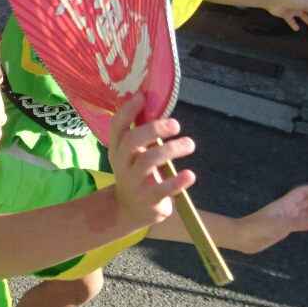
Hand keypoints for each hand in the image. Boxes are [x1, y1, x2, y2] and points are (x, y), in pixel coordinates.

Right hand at [107, 94, 195, 230]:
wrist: (130, 209)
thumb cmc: (138, 173)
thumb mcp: (134, 154)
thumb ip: (143, 135)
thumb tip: (156, 103)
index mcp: (117, 149)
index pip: (117, 126)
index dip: (128, 110)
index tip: (143, 97)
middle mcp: (122, 164)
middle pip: (132, 141)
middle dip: (154, 129)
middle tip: (176, 124)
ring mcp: (133, 182)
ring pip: (148, 161)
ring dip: (171, 150)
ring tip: (190, 144)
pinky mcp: (147, 199)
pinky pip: (162, 189)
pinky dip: (178, 181)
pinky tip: (190, 175)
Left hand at [228, 185, 307, 252]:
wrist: (241, 239)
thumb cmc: (256, 229)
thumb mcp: (278, 226)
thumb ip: (297, 223)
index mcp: (285, 204)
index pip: (304, 193)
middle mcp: (287, 209)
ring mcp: (285, 218)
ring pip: (306, 211)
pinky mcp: (283, 227)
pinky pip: (302, 220)